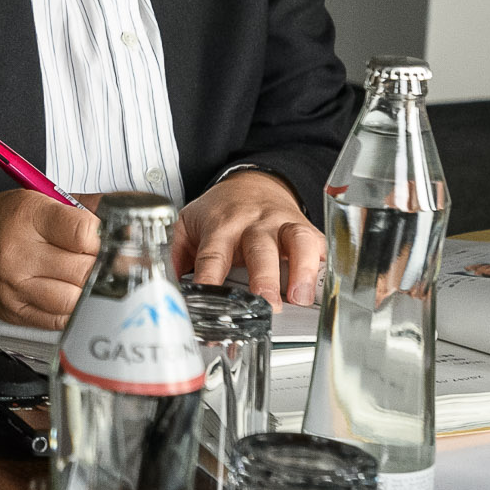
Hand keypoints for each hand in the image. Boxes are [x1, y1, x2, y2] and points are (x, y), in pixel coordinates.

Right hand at [0, 189, 100, 330]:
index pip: (85, 233)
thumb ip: (84, 209)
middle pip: (85, 269)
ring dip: (89, 290)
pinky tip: (70, 293)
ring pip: (76, 299)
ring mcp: (15, 288)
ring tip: (84, 277)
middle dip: (101, 266)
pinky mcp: (16, 312)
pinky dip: (73, 308)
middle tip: (102, 260)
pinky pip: (61, 319)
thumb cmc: (3, 222)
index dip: (104, 238)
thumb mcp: (39, 199)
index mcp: (27, 216)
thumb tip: (127, 217)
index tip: (106, 239)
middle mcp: (18, 253)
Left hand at [173, 170, 323, 305]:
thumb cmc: (220, 212)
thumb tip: (164, 285)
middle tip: (266, 305)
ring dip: (301, 270)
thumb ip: (174, 253)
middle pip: (259, 249)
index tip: (207, 303)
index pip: (213, 255)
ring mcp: (283, 226)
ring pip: (296, 241)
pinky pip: (321, 245)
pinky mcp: (308, 230)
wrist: (254, 184)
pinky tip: (325, 287)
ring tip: (300, 297)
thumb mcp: (188, 224)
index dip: (209, 279)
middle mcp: (254, 225)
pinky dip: (325, 266)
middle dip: (263, 277)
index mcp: (221, 226)